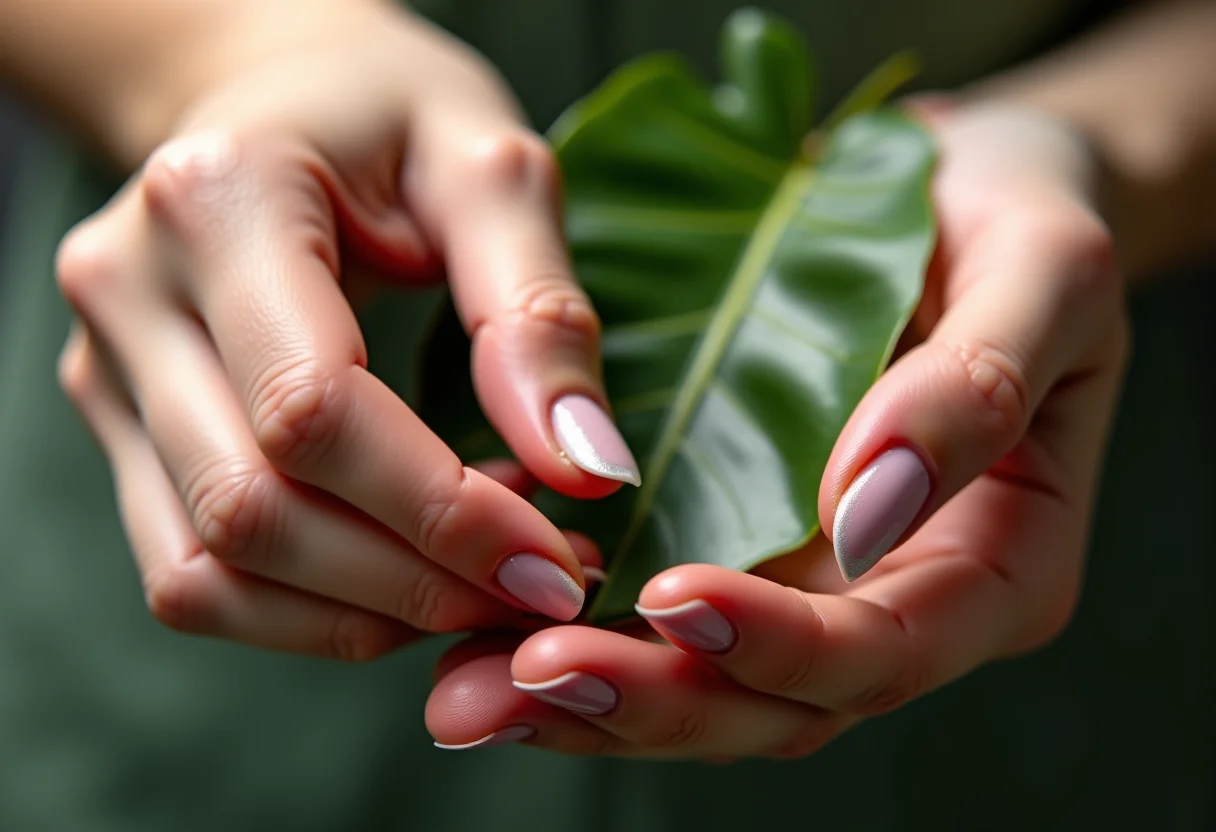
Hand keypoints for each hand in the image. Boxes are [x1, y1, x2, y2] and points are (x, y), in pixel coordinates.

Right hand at [54, 2, 635, 658]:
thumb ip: (538, 311)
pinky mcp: (119, 428)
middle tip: (547, 588)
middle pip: (252, 509)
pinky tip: (408, 581)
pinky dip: (308, 612)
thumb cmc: (394, 120)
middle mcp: (131, 291)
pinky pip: (194, 576)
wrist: (278, 100)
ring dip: (366, 615)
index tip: (558, 559)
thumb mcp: (491, 168)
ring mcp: (107, 370)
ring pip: (209, 571)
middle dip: (419, 583)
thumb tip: (589, 468)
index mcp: (219, 200)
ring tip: (486, 587)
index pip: (312, 409)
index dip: (444, 512)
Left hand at [425, 104, 1128, 755]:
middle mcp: (896, 598)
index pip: (885, 649)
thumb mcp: (1042, 270)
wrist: (955, 190)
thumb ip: (976, 393)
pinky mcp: (740, 542)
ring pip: (705, 686)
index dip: (780, 646)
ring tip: (470, 691)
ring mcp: (811, 581)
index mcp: (996, 564)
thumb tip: (862, 511)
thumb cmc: (1018, 219)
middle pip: (779, 702)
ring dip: (590, 695)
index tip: (673, 600)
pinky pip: (655, 619)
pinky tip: (482, 627)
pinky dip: (574, 629)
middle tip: (529, 675)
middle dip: (654, 699)